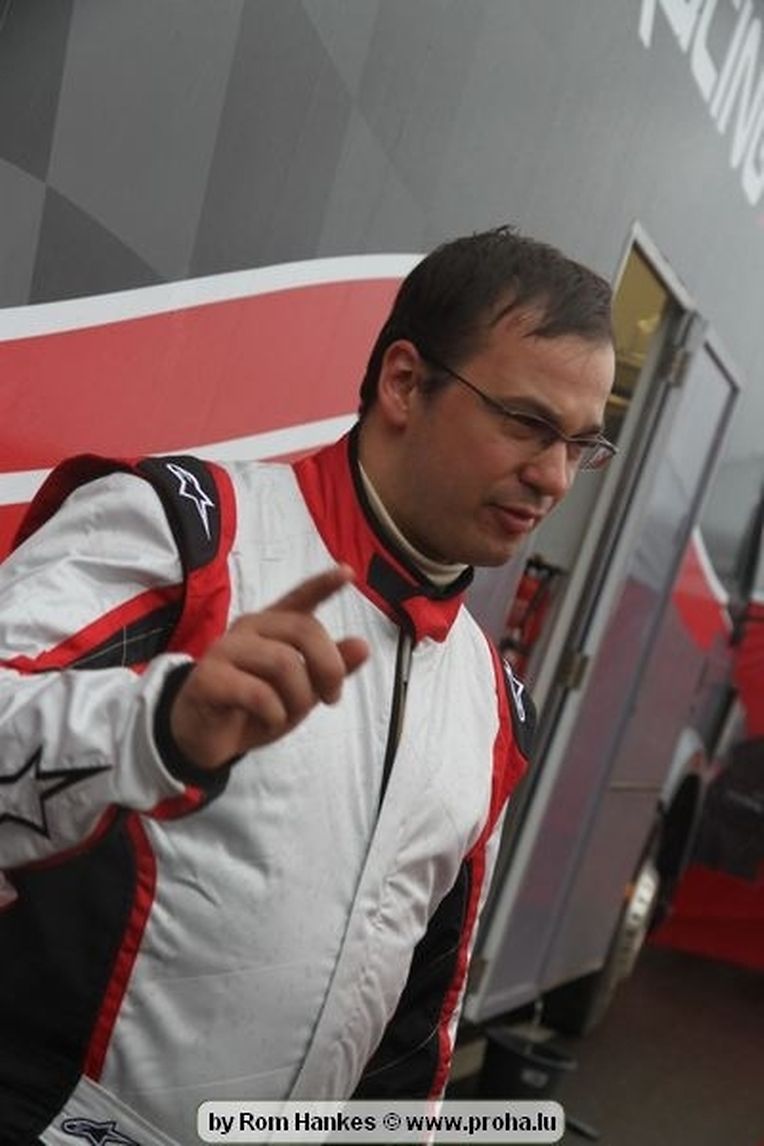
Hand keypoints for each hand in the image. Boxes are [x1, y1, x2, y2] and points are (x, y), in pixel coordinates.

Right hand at [169, 565, 368, 769]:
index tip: (347, 573)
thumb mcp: (301, 691)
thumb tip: (362, 646)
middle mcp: (249, 629)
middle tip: (332, 697)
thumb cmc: (253, 708)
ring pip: (284, 662)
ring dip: (299, 697)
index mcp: (272, 626)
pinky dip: (274, 713)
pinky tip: (270, 719)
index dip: (324, 584)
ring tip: (288, 714)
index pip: (300, 598)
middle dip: (329, 668)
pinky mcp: (209, 677)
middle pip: (304, 630)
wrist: (202, 737)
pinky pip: (257, 692)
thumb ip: (329, 669)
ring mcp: (226, 650)